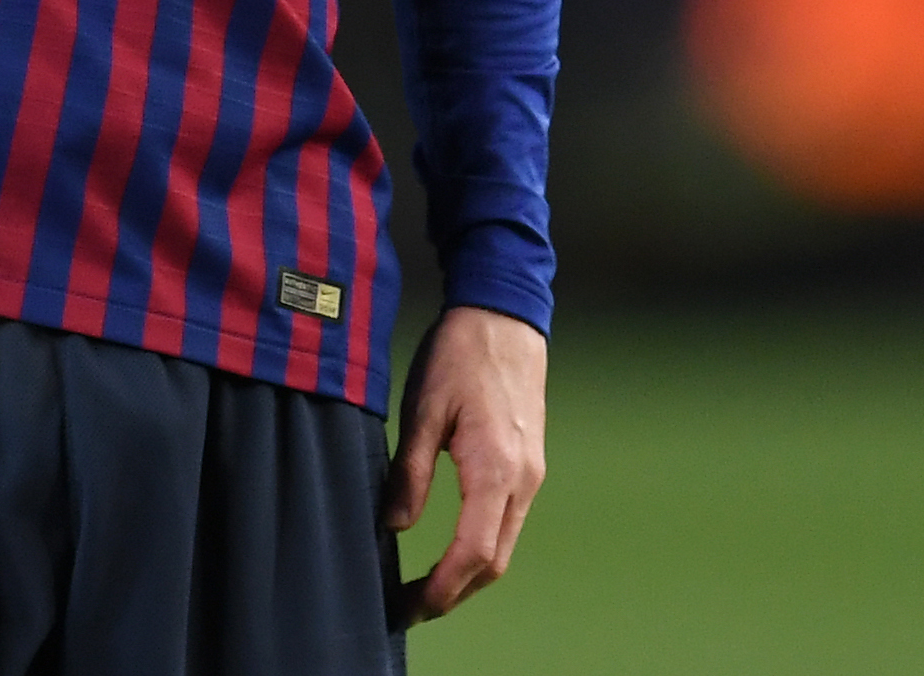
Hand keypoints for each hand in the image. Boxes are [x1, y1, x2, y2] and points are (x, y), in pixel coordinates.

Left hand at [384, 304, 547, 620]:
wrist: (504, 315)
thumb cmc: (459, 354)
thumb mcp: (422, 409)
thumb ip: (408, 473)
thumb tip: (393, 526)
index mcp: (495, 468)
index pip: (473, 552)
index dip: (441, 589)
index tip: (408, 607)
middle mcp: (522, 480)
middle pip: (493, 562)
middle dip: (452, 594)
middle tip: (408, 609)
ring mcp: (530, 474)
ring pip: (502, 545)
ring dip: (467, 576)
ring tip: (423, 589)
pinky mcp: (528, 465)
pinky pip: (506, 523)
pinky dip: (479, 548)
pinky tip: (450, 551)